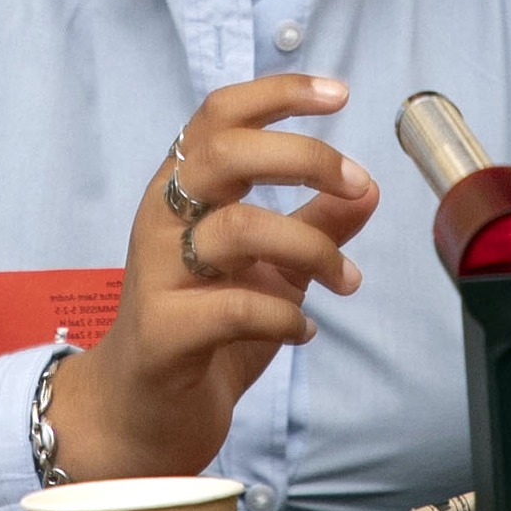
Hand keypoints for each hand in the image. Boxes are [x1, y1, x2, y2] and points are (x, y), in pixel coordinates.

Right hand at [46, 75, 377, 481]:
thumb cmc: (204, 331)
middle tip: (358, 184)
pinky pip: (235, 307)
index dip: (277, 94)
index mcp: (181, 190)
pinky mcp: (163, 333)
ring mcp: (157, 274)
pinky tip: (305, 330)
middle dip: (304, 157)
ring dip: (311, 248)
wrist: (143, 416)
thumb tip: (367, 189)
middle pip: (225, 151)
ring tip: (346, 281)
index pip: (220, 115)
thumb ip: (313, 226)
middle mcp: (161, 218)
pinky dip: (286, 316)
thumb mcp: (269, 271)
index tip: (338, 94)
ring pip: (237, 228)